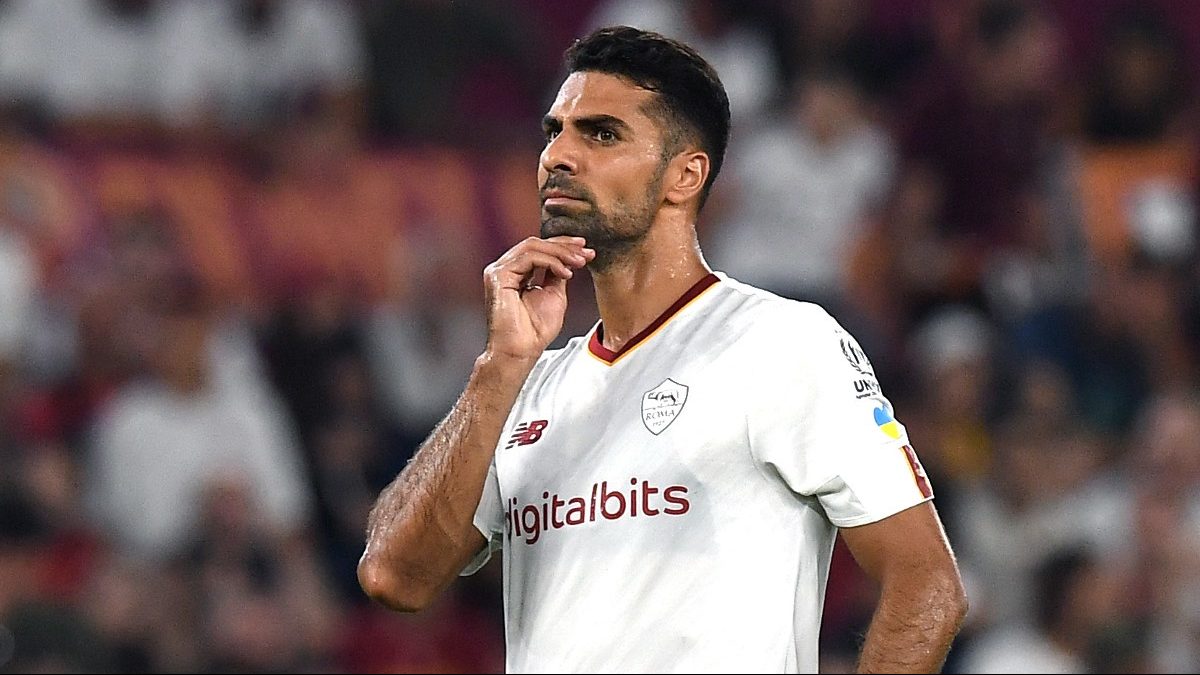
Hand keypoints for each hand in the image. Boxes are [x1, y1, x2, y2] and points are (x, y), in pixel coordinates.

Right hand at [482, 236, 594, 360]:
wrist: (522, 350)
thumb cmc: (535, 330)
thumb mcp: (554, 294)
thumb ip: (557, 273)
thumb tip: (568, 257)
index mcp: (516, 272)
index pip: (539, 249)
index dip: (563, 246)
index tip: (586, 249)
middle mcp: (505, 268)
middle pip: (536, 243)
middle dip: (564, 246)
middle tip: (586, 252)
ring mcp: (499, 271)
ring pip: (533, 247)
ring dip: (560, 252)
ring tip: (579, 262)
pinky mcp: (498, 276)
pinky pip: (528, 257)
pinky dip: (551, 261)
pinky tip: (565, 272)